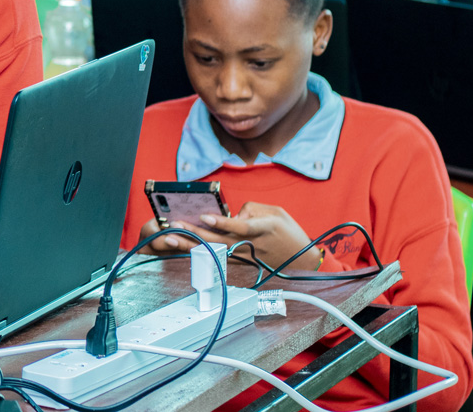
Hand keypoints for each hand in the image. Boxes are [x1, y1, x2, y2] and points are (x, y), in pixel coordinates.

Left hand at [137, 203, 319, 271]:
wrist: (302, 262)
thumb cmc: (290, 233)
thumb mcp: (276, 212)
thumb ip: (251, 209)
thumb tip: (230, 215)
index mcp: (262, 229)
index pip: (239, 226)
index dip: (222, 222)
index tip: (204, 216)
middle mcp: (250, 245)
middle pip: (218, 240)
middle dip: (195, 233)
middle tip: (174, 226)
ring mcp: (244, 256)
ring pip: (213, 249)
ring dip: (191, 244)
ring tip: (170, 238)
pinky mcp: (240, 262)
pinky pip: (216, 255)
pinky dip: (199, 250)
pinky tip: (182, 247)